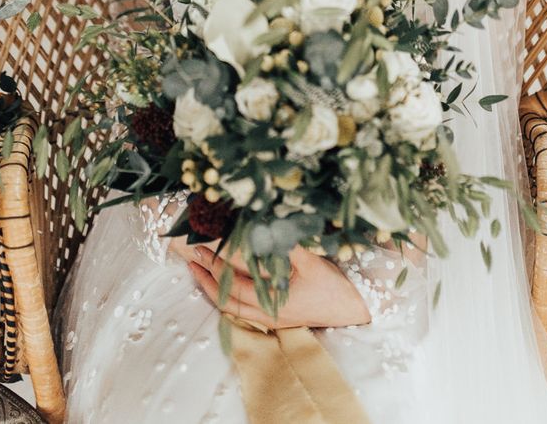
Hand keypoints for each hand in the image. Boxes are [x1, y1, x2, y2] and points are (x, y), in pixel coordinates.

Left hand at [187, 245, 371, 328]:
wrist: (354, 311)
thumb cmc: (334, 287)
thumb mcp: (312, 262)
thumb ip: (287, 245)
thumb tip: (264, 226)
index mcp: (274, 301)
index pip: (235, 281)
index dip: (217, 263)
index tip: (201, 247)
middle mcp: (267, 313)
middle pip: (227, 297)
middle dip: (207, 277)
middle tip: (191, 257)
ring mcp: (270, 319)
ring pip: (232, 307)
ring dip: (213, 289)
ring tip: (198, 272)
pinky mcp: (276, 319)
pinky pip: (242, 311)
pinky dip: (227, 298)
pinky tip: (222, 288)